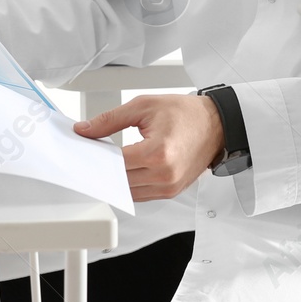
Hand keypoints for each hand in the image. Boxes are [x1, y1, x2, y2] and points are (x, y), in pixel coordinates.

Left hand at [73, 93, 222, 201]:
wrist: (215, 125)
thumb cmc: (186, 114)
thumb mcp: (143, 106)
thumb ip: (109, 120)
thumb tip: (85, 129)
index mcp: (158, 153)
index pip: (115, 163)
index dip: (97, 156)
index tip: (87, 148)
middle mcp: (165, 175)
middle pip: (120, 179)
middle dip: (105, 167)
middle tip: (96, 152)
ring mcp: (169, 187)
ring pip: (129, 191)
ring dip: (118, 178)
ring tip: (113, 159)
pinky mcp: (172, 192)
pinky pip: (142, 195)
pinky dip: (132, 183)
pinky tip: (128, 168)